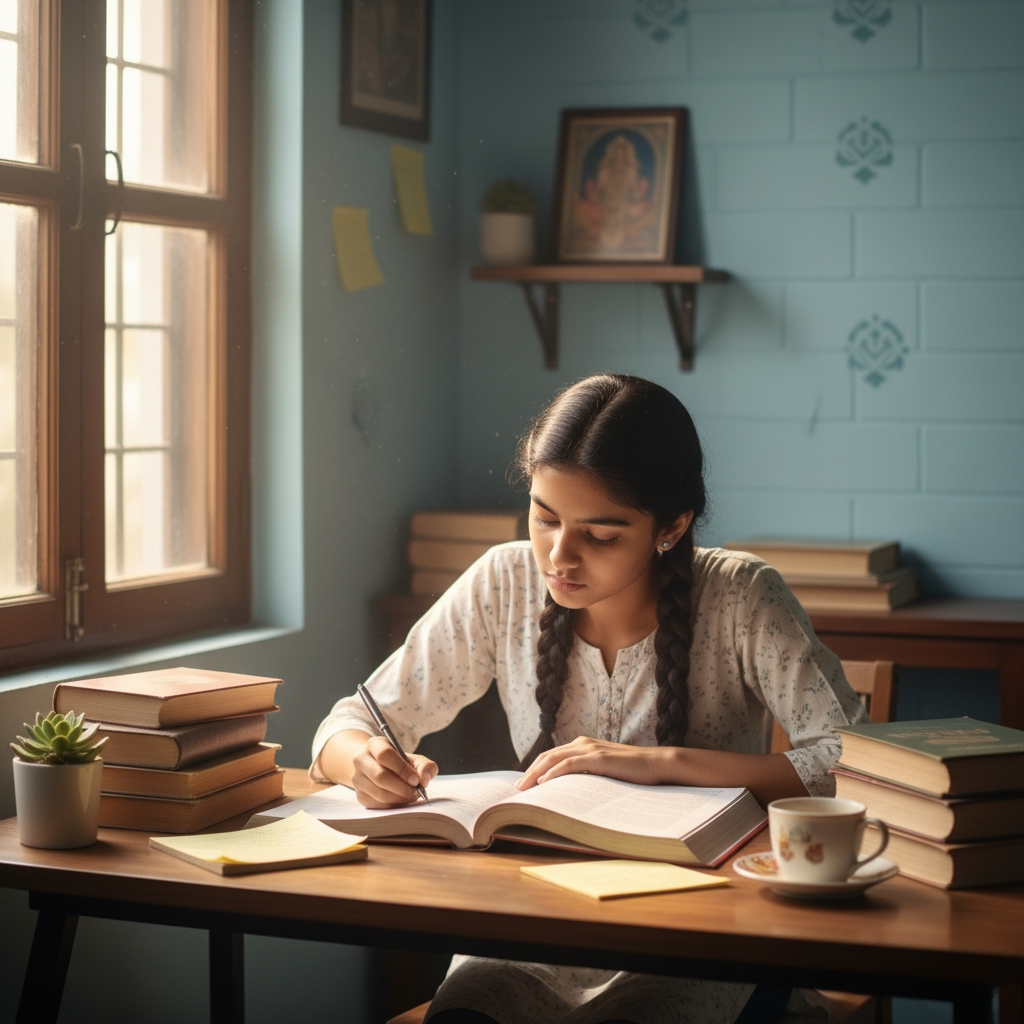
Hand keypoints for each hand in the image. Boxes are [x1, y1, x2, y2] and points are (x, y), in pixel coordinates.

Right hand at [350, 736, 437, 807]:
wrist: (379, 769)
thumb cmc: (400, 763)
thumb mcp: (414, 759)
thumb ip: (425, 766)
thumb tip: (424, 780)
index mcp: (374, 744)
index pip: (385, 754)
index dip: (402, 769)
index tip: (416, 780)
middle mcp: (361, 759)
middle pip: (380, 776)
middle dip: (402, 787)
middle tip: (416, 792)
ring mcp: (357, 779)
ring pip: (379, 793)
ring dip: (400, 798)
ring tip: (411, 796)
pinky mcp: (360, 796)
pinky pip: (378, 804)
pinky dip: (394, 804)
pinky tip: (402, 799)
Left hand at [515, 736, 666, 790]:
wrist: (657, 764)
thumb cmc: (632, 772)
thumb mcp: (604, 772)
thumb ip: (587, 775)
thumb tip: (567, 792)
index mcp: (582, 745)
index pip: (551, 756)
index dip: (534, 769)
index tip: (523, 785)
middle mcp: (582, 743)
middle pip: (547, 756)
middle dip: (529, 773)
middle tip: (516, 791)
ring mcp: (590, 749)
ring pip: (554, 759)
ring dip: (535, 774)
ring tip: (523, 789)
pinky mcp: (598, 758)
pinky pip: (570, 764)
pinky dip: (554, 773)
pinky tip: (544, 783)